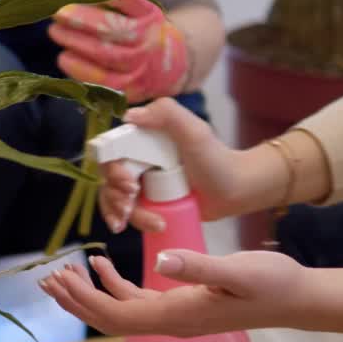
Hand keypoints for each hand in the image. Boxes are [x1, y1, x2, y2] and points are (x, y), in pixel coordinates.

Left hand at [40, 253, 308, 336]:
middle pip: (110, 318)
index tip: (60, 280)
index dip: (85, 300)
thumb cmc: (272, 282)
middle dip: (76, 301)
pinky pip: (137, 301)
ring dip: (88, 294)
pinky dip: (113, 285)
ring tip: (61, 273)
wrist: (297, 299)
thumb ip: (197, 266)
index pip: (118, 315)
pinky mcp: (182, 305)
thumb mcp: (237, 270)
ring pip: (119, 310)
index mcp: (177, 315)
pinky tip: (99, 266)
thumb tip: (160, 261)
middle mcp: (170, 322)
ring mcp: (175, 315)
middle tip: (45, 279)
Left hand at [50, 0, 188, 102]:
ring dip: (76, 41)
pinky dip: (79, 68)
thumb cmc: (140, 30)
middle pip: (114, 28)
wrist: (167, 67)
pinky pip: (102, 80)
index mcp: (151, 14)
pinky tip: (64, 57)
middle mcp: (149, 39)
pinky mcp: (129, 88)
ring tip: (55, 31)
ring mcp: (141, 66)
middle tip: (58, 11)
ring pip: (107, 54)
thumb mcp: (136, 8)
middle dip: (81, 18)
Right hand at [98, 98, 244, 232]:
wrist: (235, 189)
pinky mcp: (147, 203)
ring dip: (121, 213)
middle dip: (115, 197)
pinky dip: (126, 221)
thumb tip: (130, 116)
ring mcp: (141, 184)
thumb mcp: (193, 131)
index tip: (130, 186)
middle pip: (108, 180)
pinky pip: (126, 213)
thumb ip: (166, 114)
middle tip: (132, 206)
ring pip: (114, 199)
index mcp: (141, 140)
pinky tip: (136, 227)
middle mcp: (136, 160)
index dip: (112, 172)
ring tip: (152, 223)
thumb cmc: (216, 158)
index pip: (111, 155)